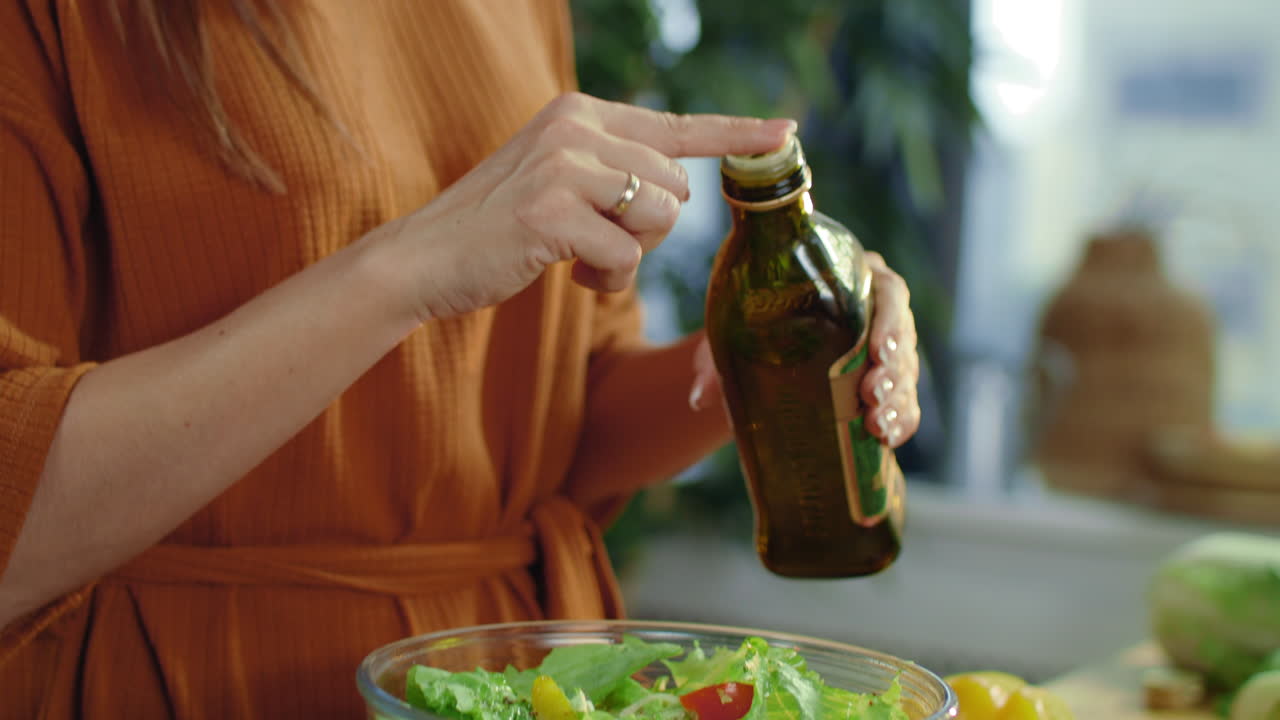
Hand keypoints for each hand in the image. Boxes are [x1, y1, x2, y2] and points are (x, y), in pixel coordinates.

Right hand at [369, 92, 795, 320]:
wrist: (424, 257)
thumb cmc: (498, 228)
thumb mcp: (555, 178)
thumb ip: (610, 168)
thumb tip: (677, 188)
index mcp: (580, 113)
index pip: (676, 125)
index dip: (736, 133)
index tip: (786, 130)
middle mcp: (575, 128)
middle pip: (677, 187)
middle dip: (652, 230)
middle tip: (599, 240)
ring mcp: (563, 167)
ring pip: (659, 218)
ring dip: (632, 257)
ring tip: (583, 258)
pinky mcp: (552, 213)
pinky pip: (625, 257)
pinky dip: (607, 281)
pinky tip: (571, 276)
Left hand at [689, 251, 920, 448]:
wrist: (754, 350)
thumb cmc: (750, 325)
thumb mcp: (733, 334)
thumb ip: (718, 360)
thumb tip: (700, 397)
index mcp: (851, 279)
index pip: (888, 292)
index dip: (890, 320)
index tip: (876, 350)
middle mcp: (876, 311)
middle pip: (902, 336)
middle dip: (893, 370)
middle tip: (871, 396)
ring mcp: (885, 350)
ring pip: (905, 374)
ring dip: (897, 401)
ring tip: (876, 427)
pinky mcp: (885, 385)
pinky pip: (904, 403)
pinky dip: (900, 422)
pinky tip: (887, 440)